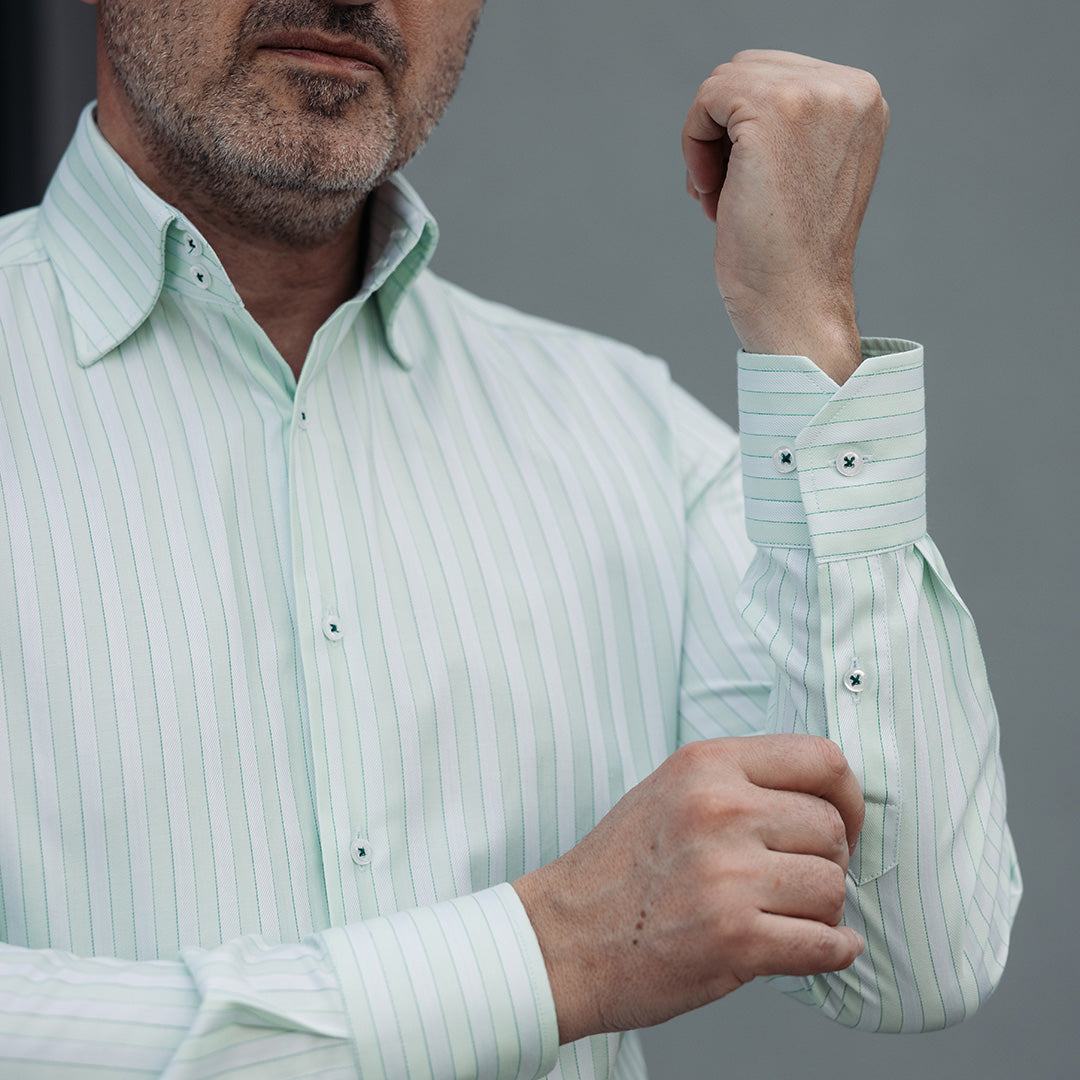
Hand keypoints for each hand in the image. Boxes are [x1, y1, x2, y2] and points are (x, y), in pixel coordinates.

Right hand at [513, 734, 866, 1043]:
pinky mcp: (735, 939)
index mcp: (707, 764)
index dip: (847, 797)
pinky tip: (810, 948)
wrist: (563, 938)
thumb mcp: (671, 790)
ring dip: (822, 910)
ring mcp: (728, 875)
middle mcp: (720, 810)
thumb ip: (740, 781)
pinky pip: (826, 944)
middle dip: (829, 860)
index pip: (822, 759)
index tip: (841, 824)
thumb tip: (825, 796)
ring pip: (833, 887)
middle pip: (832, 828)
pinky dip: (831, 952)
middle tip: (800, 879)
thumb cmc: (619, 868)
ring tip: (787, 914)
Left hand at [683, 50, 889, 382]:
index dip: (741, 131)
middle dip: (723, 134)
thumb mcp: (803, 170)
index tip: (746, 185)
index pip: (775, 75)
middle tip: (725, 194)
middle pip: (746, 71)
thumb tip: (731, 96)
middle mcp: (849, 88)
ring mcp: (815, 94)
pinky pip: (707, 99)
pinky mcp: (774, 110)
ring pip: (723, 83)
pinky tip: (709, 193)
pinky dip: (693, 146)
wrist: (797, 303)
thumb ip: (788, 124)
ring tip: (719, 197)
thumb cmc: (790, 255)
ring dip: (706, 143)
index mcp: (863, 100)